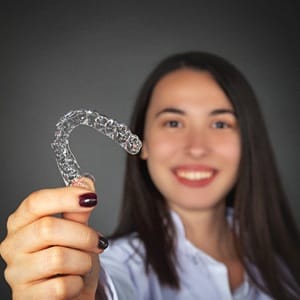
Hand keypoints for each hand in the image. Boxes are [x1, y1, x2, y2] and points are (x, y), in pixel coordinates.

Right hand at [0, 177, 106, 298]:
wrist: (70, 296)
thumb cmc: (71, 262)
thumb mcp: (77, 231)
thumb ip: (78, 209)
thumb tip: (84, 183)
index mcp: (22, 223)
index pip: (36, 202)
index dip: (65, 197)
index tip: (91, 197)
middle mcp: (13, 245)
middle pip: (48, 227)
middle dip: (83, 234)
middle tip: (98, 241)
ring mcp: (17, 273)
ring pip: (57, 257)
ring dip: (83, 261)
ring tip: (83, 264)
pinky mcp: (26, 298)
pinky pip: (60, 286)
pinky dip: (77, 283)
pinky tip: (74, 282)